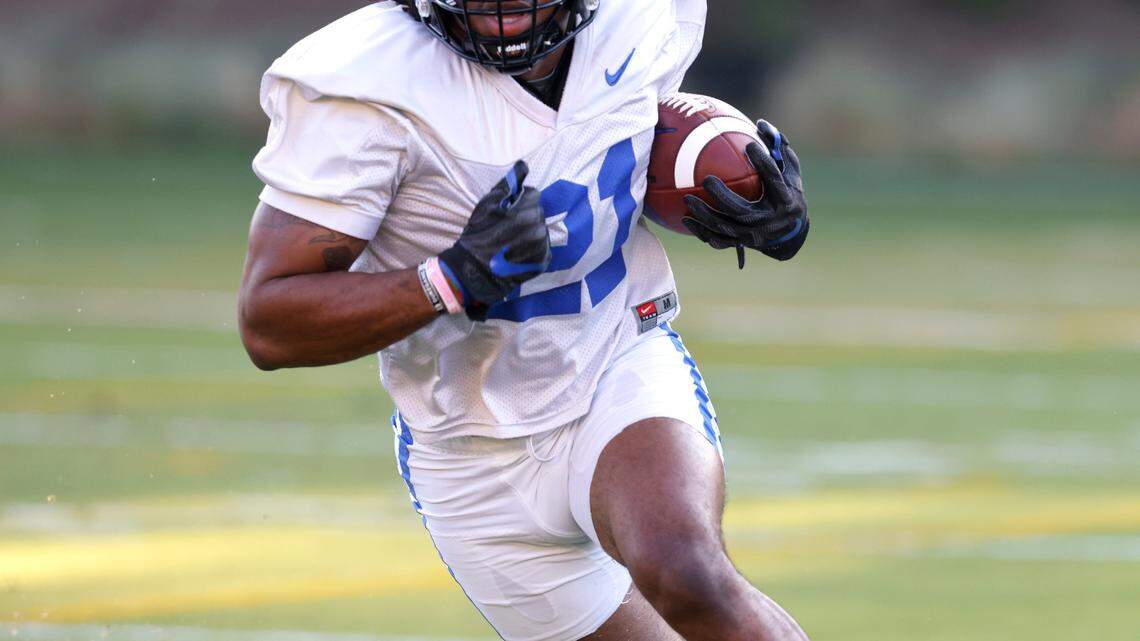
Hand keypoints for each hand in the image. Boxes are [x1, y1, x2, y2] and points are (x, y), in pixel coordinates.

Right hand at [439, 161, 551, 319]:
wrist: (475, 269)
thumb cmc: (478, 233)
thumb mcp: (488, 203)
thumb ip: (508, 183)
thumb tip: (524, 165)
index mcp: (528, 210)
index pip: (533, 195)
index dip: (519, 200)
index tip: (508, 210)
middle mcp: (539, 227)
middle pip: (538, 212)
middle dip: (526, 216)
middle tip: (508, 228)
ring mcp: (542, 246)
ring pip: (541, 230)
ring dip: (530, 232)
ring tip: (512, 241)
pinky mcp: (542, 262)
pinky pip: (543, 249)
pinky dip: (533, 249)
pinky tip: (518, 252)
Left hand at [682, 120, 809, 267]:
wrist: (789, 233)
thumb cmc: (788, 192)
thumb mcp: (790, 171)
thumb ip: (779, 147)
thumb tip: (762, 123)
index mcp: (785, 201)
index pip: (774, 180)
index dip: (764, 163)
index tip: (750, 145)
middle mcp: (769, 221)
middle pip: (741, 211)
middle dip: (722, 197)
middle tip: (707, 180)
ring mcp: (753, 236)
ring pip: (724, 227)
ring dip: (704, 214)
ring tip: (687, 199)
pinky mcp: (741, 243)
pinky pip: (717, 239)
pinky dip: (701, 231)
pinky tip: (685, 219)